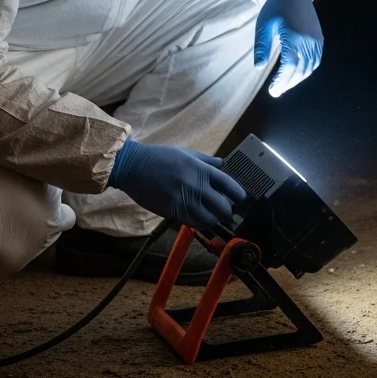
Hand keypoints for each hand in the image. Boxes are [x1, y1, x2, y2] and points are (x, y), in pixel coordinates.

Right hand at [108, 139, 245, 229]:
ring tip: (215, 218)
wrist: (135, 167)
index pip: (227, 184)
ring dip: (214, 220)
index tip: (241, 198)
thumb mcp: (186, 153)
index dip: (238, 193)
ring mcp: (184, 200)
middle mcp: (196, 185)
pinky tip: (201, 220)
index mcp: (200, 169)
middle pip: (221, 206)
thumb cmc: (160, 157)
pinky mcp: (172, 211)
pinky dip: (200, 223)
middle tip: (227, 211)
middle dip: (227, 211)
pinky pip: (192, 222)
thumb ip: (205, 160)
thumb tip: (221, 163)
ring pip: (208, 219)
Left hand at [253, 0, 322, 96]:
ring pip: (310, 67)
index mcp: (293, 36)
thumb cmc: (275, 8)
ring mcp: (316, 39)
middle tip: (276, 91)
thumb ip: (262, 46)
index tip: (273, 91)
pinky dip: (307, 70)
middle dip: (289, 83)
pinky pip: (316, 60)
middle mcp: (308, 39)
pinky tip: (297, 73)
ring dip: (298, 78)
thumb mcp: (264, 26)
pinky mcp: (319, 38)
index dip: (282, 81)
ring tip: (285, 84)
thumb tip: (259, 66)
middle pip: (301, 69)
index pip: (290, 66)